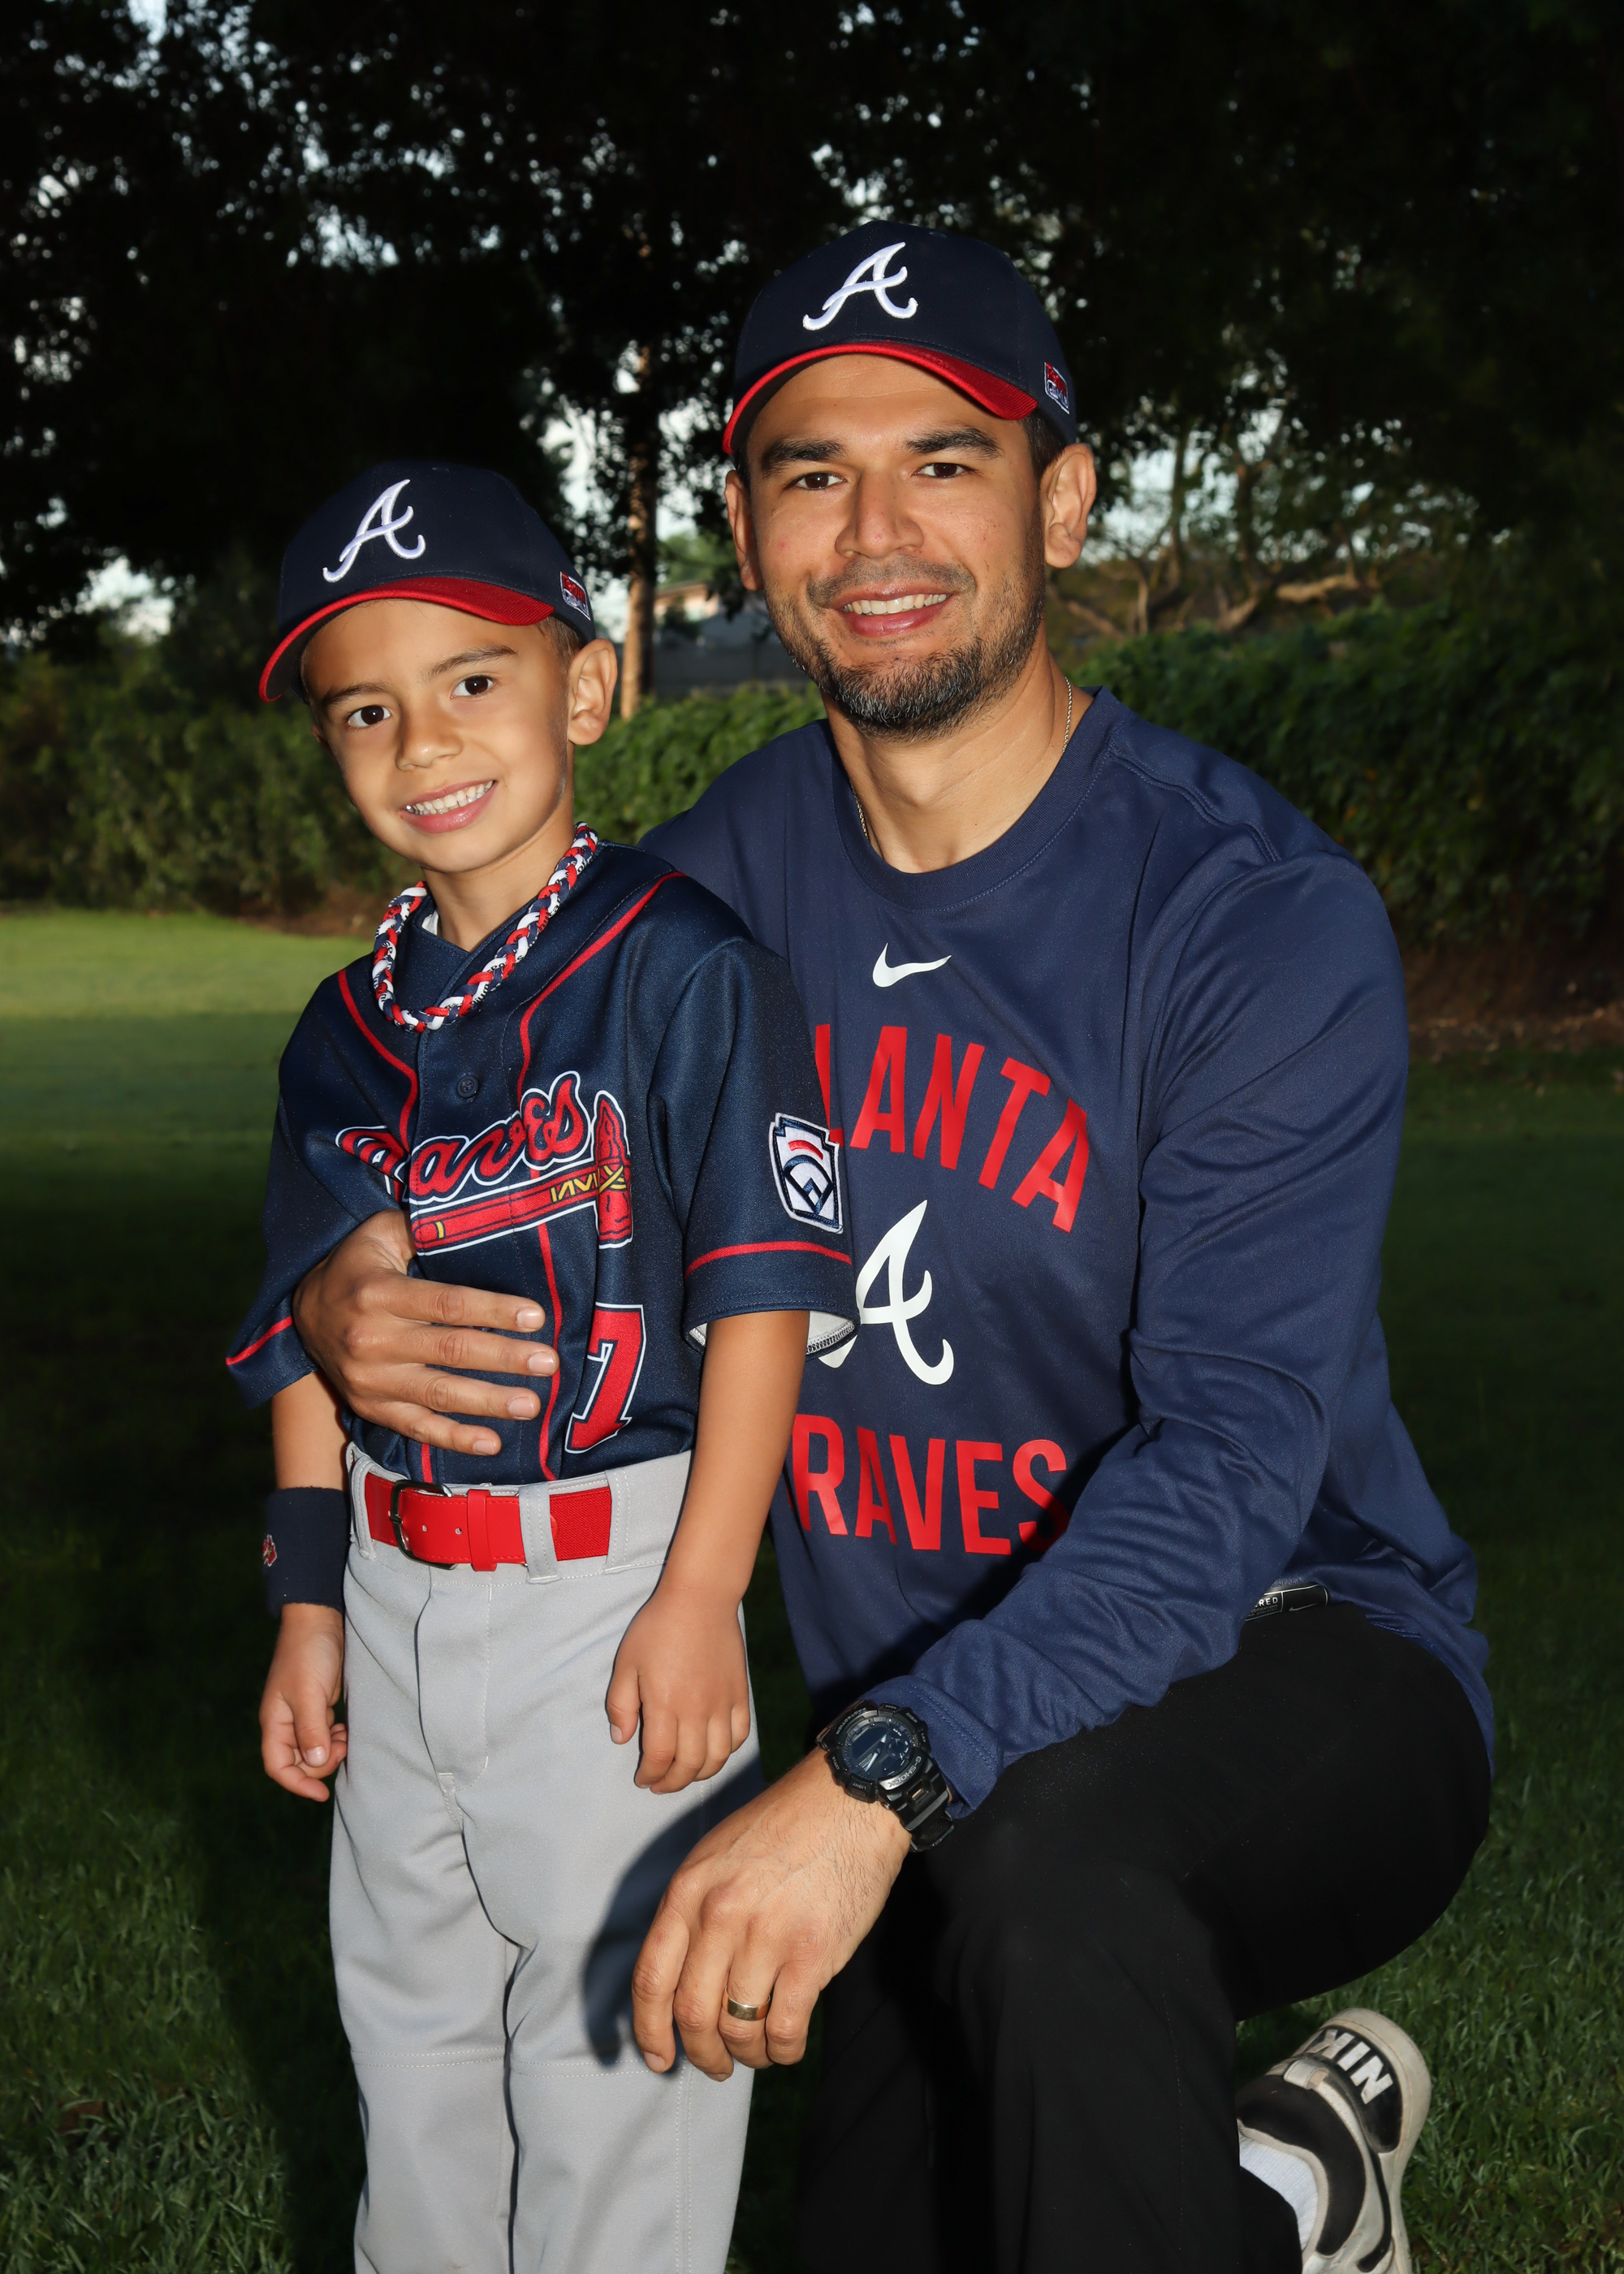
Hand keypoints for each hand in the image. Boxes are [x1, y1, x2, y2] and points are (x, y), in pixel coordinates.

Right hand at [260, 1604, 347, 1799]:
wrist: (320, 1618)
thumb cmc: (310, 1653)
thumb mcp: (310, 1693)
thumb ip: (311, 1729)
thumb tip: (316, 1762)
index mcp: (275, 1721)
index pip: (277, 1766)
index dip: (297, 1783)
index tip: (322, 1794)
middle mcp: (286, 1721)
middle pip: (297, 1762)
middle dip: (320, 1763)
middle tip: (342, 1745)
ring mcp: (303, 1712)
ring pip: (314, 1748)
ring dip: (331, 1750)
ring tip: (345, 1734)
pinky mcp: (319, 1703)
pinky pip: (325, 1733)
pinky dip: (336, 1737)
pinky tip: (346, 1727)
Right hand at [292, 1209, 558, 1457]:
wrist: (303, 1313)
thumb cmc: (357, 1267)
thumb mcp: (379, 1234)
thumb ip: (421, 1228)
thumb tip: (471, 1216)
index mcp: (379, 1293)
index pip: (447, 1304)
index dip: (494, 1310)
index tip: (535, 1317)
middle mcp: (373, 1339)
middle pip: (450, 1351)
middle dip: (504, 1358)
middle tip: (547, 1362)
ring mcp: (370, 1379)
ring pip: (438, 1394)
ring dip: (488, 1402)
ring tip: (530, 1404)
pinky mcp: (370, 1407)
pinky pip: (416, 1427)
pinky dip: (454, 1438)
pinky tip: (491, 1443)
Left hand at [606, 1579, 751, 1793]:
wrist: (700, 1599)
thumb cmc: (658, 1628)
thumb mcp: (626, 1663)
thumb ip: (620, 1705)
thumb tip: (621, 1739)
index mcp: (665, 1704)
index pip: (660, 1757)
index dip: (650, 1775)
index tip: (642, 1779)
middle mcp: (697, 1710)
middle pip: (690, 1765)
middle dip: (672, 1782)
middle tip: (660, 1784)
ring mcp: (723, 1703)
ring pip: (718, 1757)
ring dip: (701, 1774)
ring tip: (686, 1773)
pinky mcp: (740, 1694)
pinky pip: (740, 1735)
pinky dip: (728, 1751)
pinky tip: (713, 1750)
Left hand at [632, 1750, 909, 2079]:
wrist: (849, 1799)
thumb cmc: (785, 1826)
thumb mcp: (717, 1855)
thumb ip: (694, 1911)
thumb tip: (681, 1981)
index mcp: (689, 1890)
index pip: (651, 1979)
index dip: (649, 2031)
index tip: (658, 2058)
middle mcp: (719, 1915)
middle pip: (692, 2014)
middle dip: (702, 2054)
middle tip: (717, 2065)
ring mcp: (765, 1936)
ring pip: (738, 2029)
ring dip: (747, 2054)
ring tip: (758, 2051)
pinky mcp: (811, 1954)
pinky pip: (785, 2029)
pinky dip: (783, 2051)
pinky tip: (787, 2046)